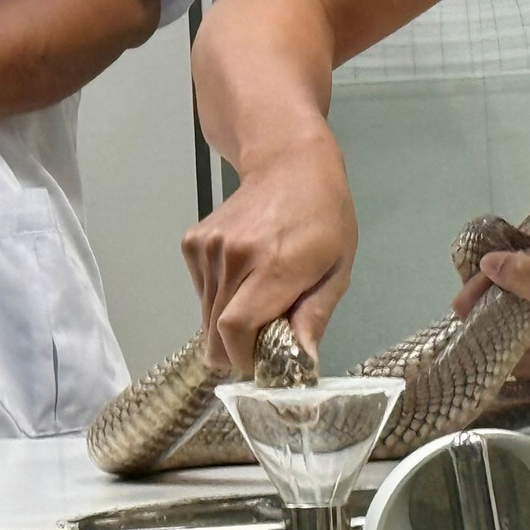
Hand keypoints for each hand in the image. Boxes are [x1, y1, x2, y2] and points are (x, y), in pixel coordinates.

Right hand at [181, 128, 357, 372]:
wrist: (289, 164)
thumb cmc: (324, 218)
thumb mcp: (337, 270)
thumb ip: (314, 316)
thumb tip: (301, 362)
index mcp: (274, 266)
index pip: (235, 329)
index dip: (242, 358)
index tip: (260, 365)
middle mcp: (233, 257)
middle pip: (215, 331)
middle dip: (236, 350)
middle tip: (262, 345)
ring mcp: (208, 248)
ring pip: (205, 315)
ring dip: (228, 324)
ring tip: (258, 301)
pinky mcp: (192, 243)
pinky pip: (201, 292)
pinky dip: (218, 300)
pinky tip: (243, 280)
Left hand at [461, 250, 529, 377]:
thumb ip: (521, 277)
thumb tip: (487, 264)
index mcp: (523, 357)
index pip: (476, 329)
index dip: (475, 296)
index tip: (489, 266)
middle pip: (493, 324)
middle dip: (493, 292)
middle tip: (502, 259)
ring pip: (516, 320)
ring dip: (515, 292)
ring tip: (517, 262)